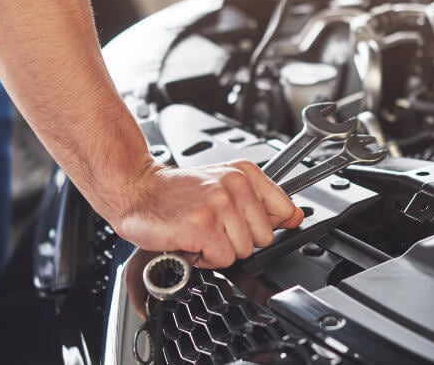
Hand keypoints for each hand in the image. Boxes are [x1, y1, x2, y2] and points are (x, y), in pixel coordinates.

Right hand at [114, 159, 303, 267]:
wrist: (137, 189)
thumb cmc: (177, 192)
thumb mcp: (224, 185)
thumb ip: (263, 201)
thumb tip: (296, 216)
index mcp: (244, 173)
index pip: (284, 210)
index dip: (263, 225)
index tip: (243, 223)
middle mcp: (234, 185)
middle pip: (264, 238)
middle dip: (238, 240)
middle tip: (212, 227)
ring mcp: (219, 204)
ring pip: (243, 252)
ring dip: (219, 250)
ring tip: (199, 232)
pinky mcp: (202, 226)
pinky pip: (222, 260)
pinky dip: (204, 259)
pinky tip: (190, 241)